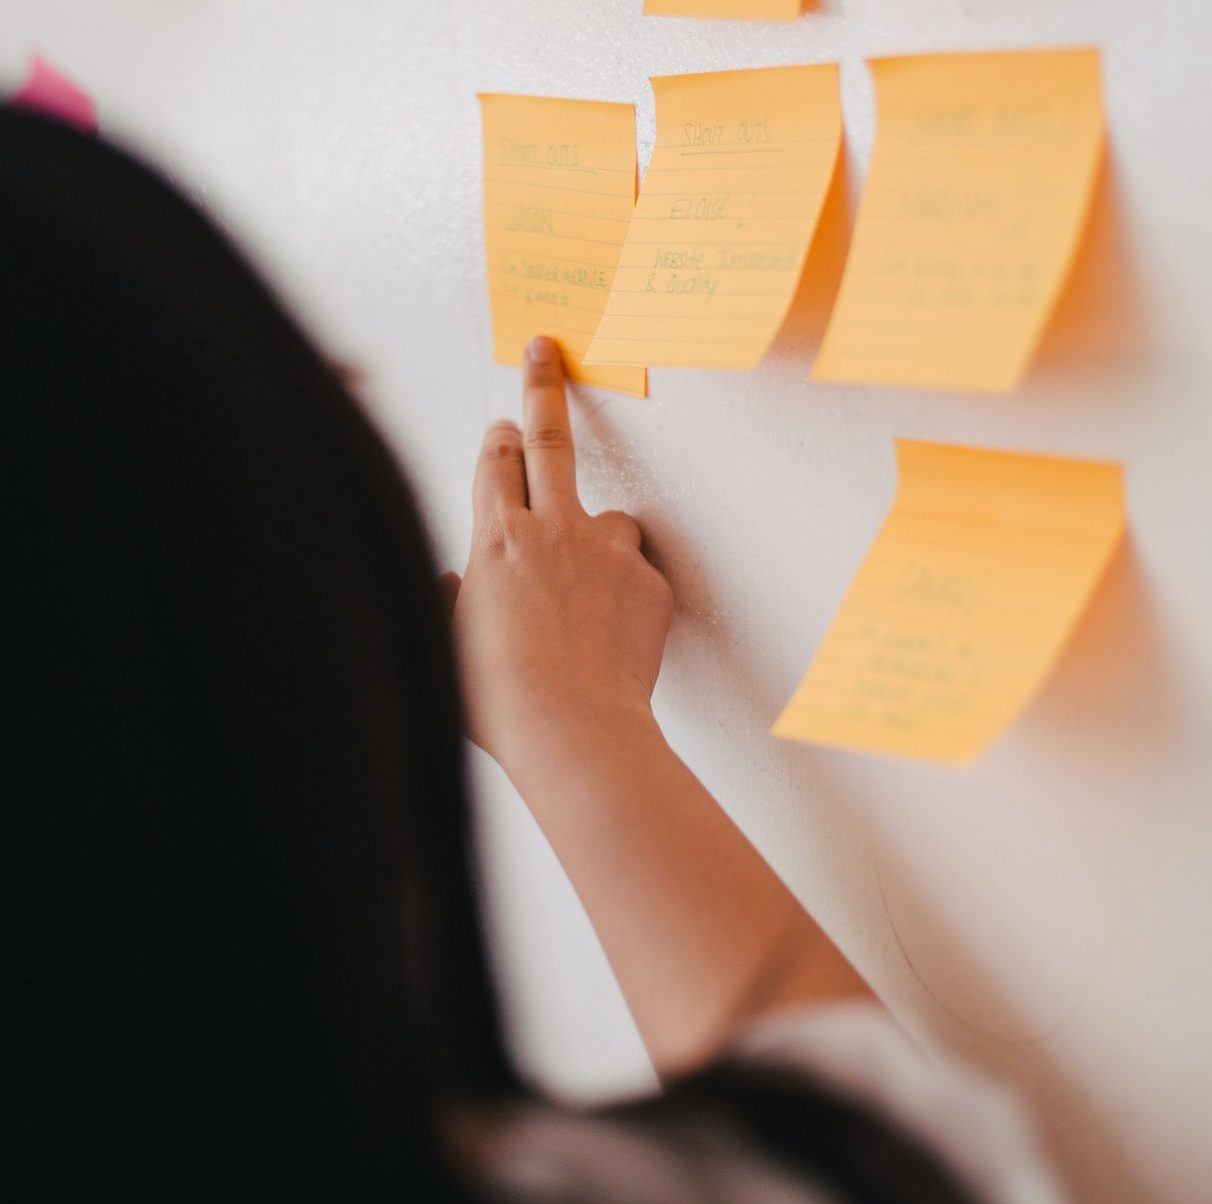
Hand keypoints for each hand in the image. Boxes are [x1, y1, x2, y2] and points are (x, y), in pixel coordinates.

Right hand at [450, 337, 673, 773]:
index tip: (502, 425)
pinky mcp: (649, 583)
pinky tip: (614, 633)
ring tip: (590, 588)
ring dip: (599, 536)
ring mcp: (607, 553)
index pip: (493, 464)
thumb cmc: (501, 701)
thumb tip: (452, 582)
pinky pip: (638, 573)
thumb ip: (450, 601)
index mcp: (496, 541)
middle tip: (547, 351)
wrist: (573, 730)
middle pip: (548, 441)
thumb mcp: (448, 646)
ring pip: (609, 518)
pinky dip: (627, 591)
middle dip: (543, 388)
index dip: (497, 440)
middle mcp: (553, 531)